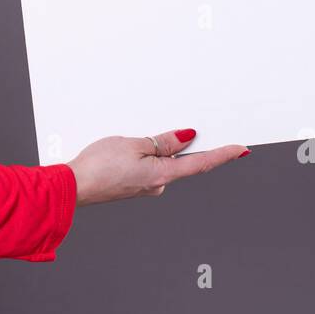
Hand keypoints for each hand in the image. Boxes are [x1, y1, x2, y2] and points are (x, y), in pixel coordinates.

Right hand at [66, 129, 248, 205]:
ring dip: (157, 148)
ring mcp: (145, 187)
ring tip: (134, 137)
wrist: (73, 186)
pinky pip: (148, 166)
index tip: (241, 149)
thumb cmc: (98, 167)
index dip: (223, 154)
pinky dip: (146, 155)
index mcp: (163, 175)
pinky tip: (128, 149)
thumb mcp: (134, 144)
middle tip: (180, 126)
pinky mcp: (133, 185)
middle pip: (181, 161)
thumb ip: (162, 142)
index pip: (201, 163)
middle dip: (181, 144)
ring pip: (161, 162)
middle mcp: (158, 185)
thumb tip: (186, 138)